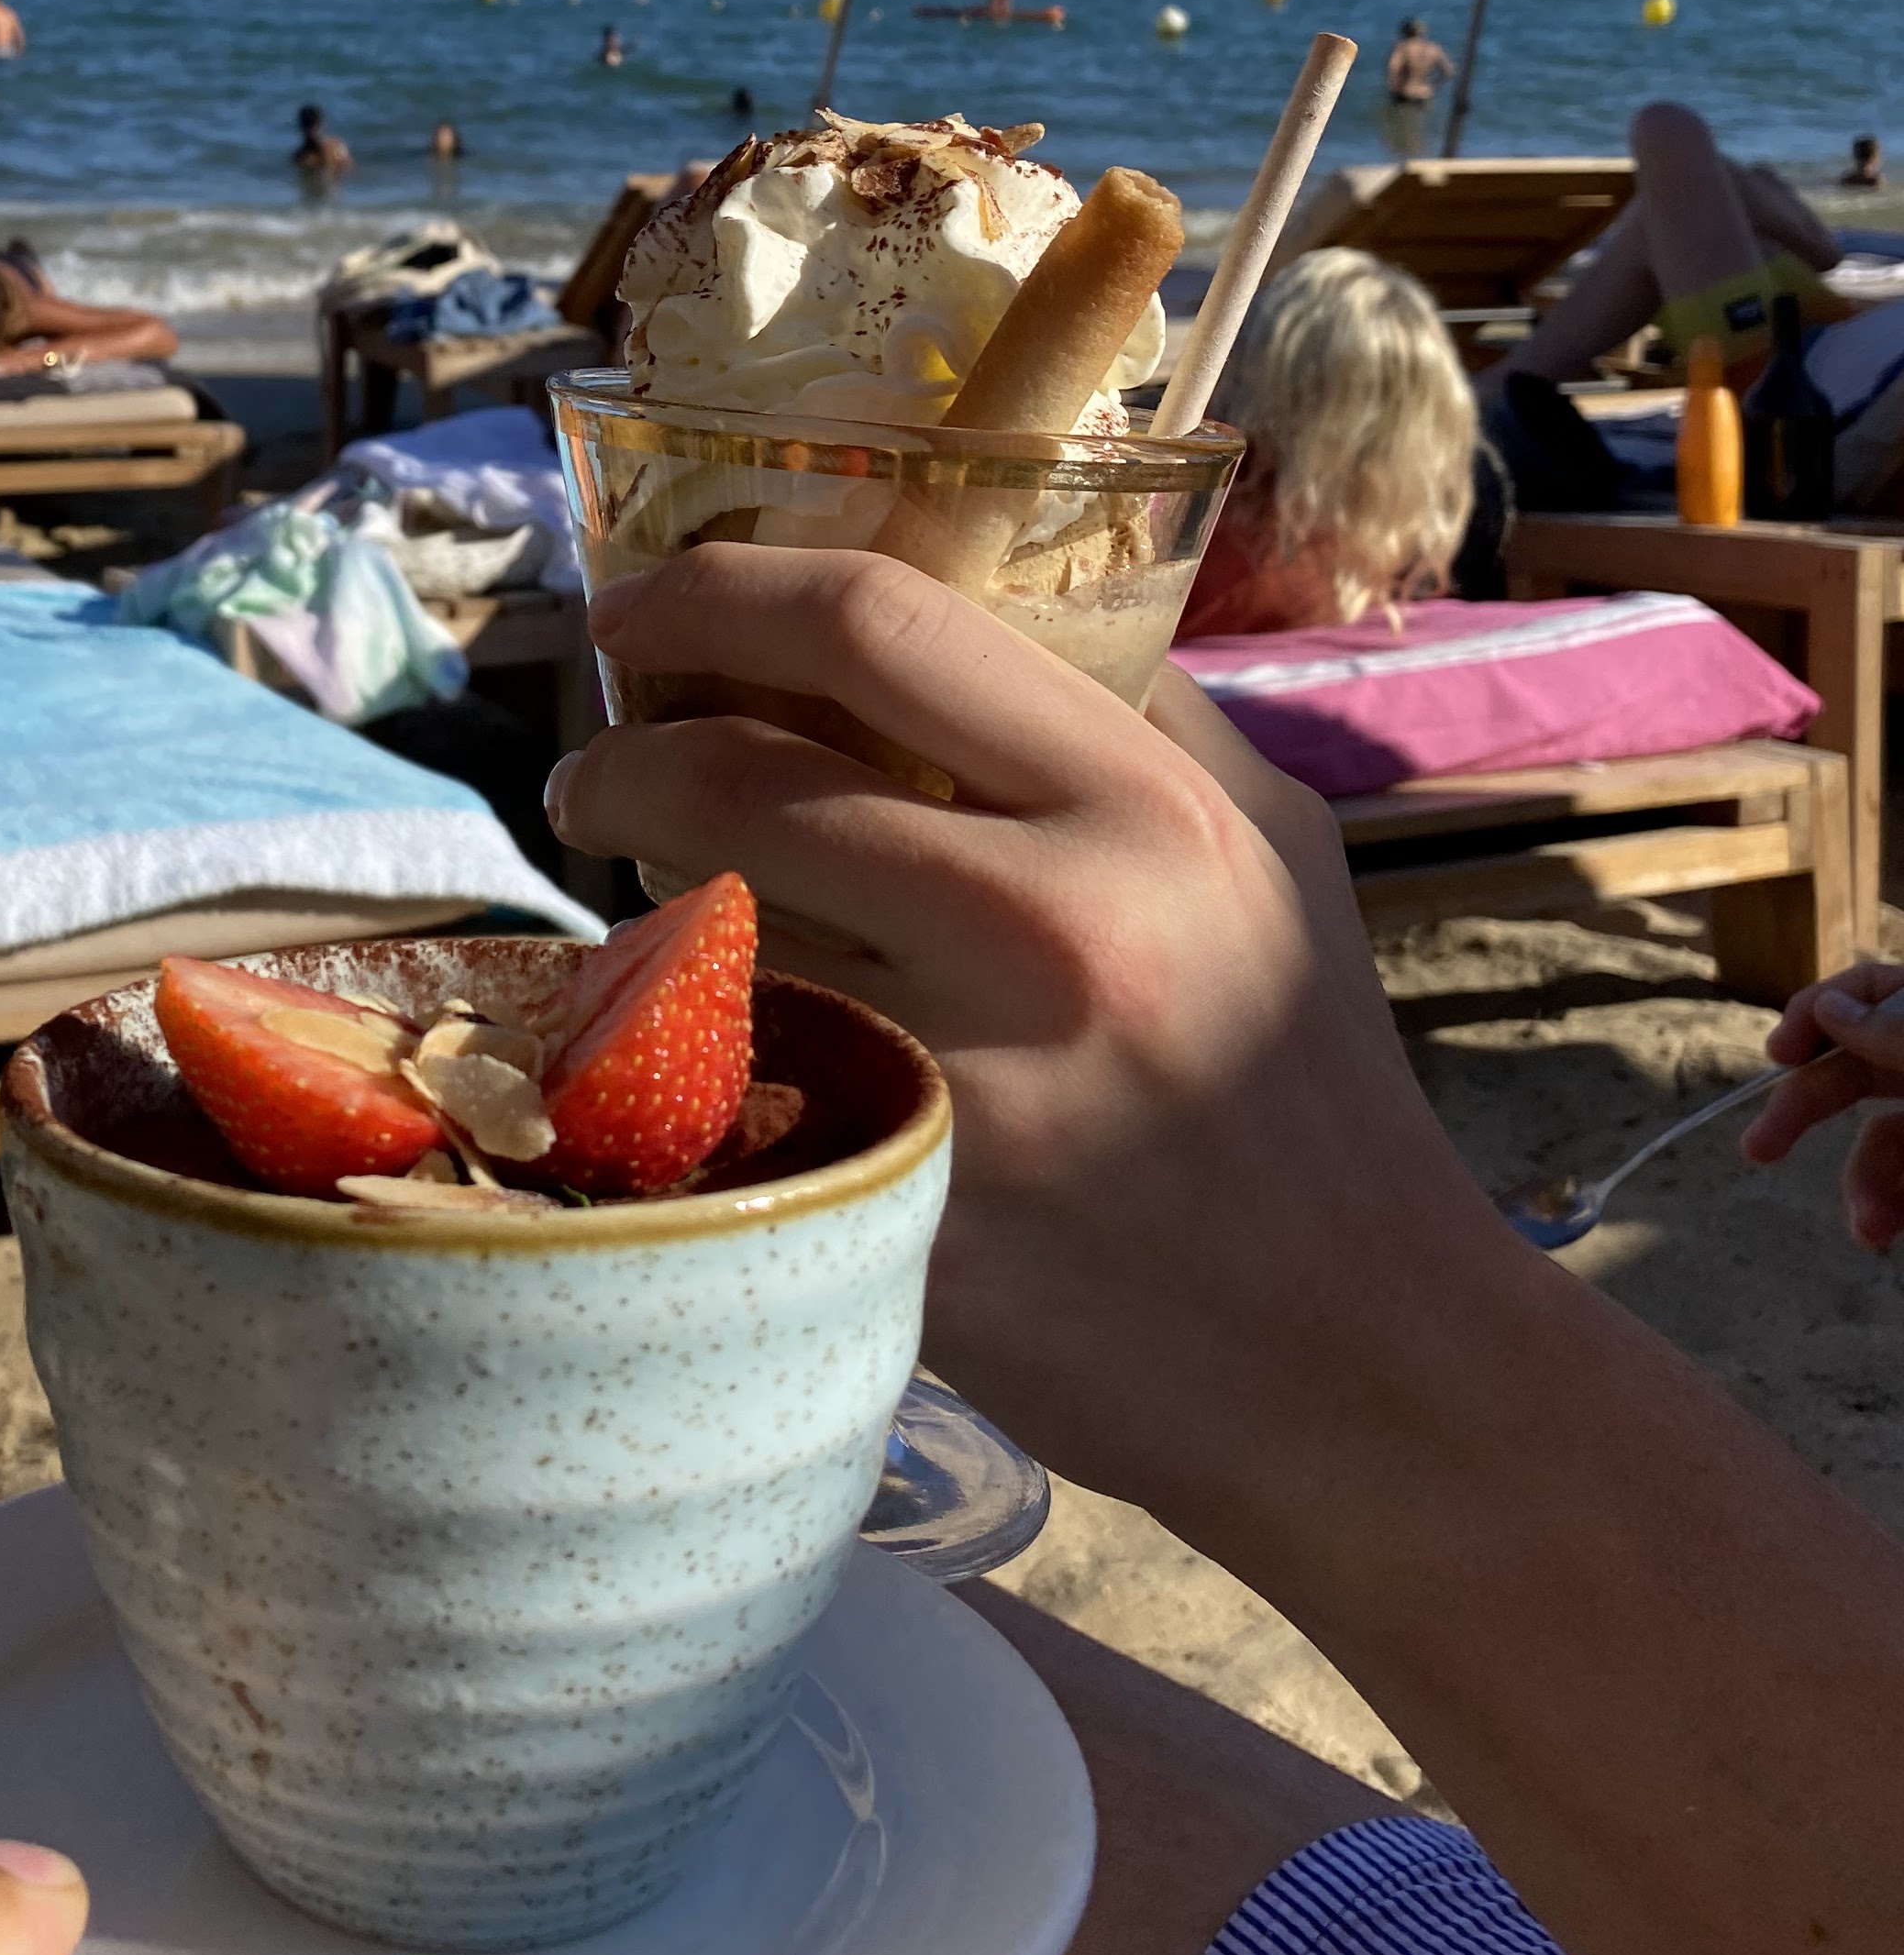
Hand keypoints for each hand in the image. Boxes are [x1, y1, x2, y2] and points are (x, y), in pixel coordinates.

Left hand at [546, 547, 1524, 1556]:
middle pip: (740, 775)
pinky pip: (735, 1082)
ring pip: (716, 934)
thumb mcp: (1269, 852)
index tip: (636, 609)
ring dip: (650, 909)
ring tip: (658, 909)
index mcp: (1146, 808)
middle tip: (590, 774)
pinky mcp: (904, 1213)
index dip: (720, 589)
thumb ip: (1131, 712)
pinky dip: (691, 1046)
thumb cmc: (1308, 1092)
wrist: (1363, 1370)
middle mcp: (1052, 925)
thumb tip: (962, 584)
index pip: (880, 624)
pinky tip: (699, 1046)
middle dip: (620, 761)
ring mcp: (969, 1080)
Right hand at [1743, 961, 1903, 1247]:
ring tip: (1869, 1232)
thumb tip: (1831, 1012)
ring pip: (1881, 1145)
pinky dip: (1887, 1208)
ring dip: (1862, 1189)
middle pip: (1851, 1074)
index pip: (1862, 993)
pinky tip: (1883, 1228)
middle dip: (1800, 1111)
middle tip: (1757, 1152)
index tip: (1779, 1055)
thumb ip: (1899, 1025)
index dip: (1813, 1014)